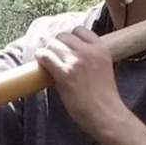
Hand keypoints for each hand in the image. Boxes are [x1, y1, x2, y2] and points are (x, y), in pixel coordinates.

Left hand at [35, 26, 129, 141]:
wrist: (105, 114)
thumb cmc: (105, 97)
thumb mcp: (105, 69)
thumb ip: (92, 58)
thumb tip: (73, 55)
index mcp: (101, 49)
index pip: (80, 30)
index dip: (71, 38)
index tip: (68, 47)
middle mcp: (88, 51)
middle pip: (64, 36)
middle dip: (58, 44)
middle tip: (56, 55)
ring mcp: (76, 61)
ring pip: (54, 44)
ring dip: (49, 51)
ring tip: (47, 60)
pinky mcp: (65, 73)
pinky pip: (46, 56)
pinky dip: (41, 57)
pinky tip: (40, 61)